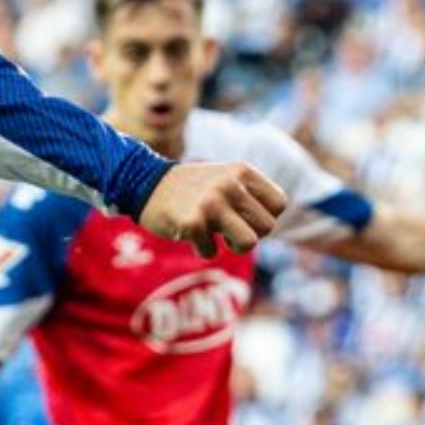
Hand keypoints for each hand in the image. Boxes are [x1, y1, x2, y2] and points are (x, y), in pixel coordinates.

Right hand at [137, 162, 287, 257]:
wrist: (144, 183)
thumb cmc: (192, 188)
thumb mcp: (226, 179)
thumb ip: (251, 196)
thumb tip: (271, 224)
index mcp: (242, 171)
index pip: (279, 204)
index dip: (265, 216)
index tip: (246, 216)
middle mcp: (229, 185)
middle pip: (267, 227)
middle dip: (251, 234)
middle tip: (230, 228)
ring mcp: (211, 203)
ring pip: (248, 243)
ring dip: (233, 246)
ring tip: (217, 235)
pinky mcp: (192, 223)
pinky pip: (211, 252)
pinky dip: (201, 249)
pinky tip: (189, 233)